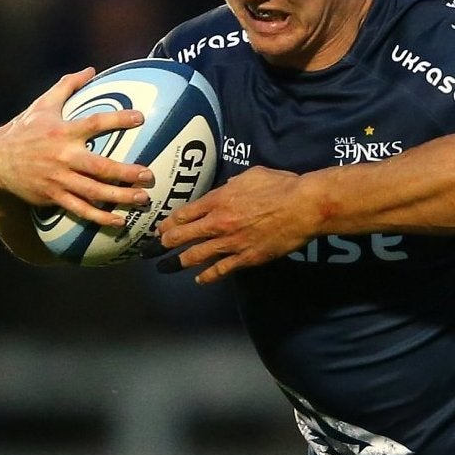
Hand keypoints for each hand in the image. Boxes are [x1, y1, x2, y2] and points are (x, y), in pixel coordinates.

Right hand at [0, 68, 152, 227]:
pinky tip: (119, 221)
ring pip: (94, 191)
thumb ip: (67, 86)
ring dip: (120, 197)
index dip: (117, 119)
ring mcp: (58, 179)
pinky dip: (100, 217)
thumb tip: (91, 69)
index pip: (95, 123)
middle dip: (126, 172)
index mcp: (63, 132)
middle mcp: (62, 156)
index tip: (140, 117)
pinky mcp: (54, 196)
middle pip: (100, 166)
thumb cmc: (25, 129)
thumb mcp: (42, 105)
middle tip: (149, 175)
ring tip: (143, 199)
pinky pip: (80, 209)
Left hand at [159, 167, 322, 281]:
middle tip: (152, 249)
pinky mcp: (245, 258)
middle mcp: (218, 223)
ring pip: (196, 255)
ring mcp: (230, 243)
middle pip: (182, 236)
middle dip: (164, 243)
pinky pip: (221, 270)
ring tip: (166, 267)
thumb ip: (233, 184)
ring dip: (178, 262)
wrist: (302, 207)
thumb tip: (227, 189)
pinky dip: (207, 276)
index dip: (168, 223)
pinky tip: (199, 280)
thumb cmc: (280, 186)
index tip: (159, 228)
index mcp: (217, 200)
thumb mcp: (251, 175)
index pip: (183, 214)